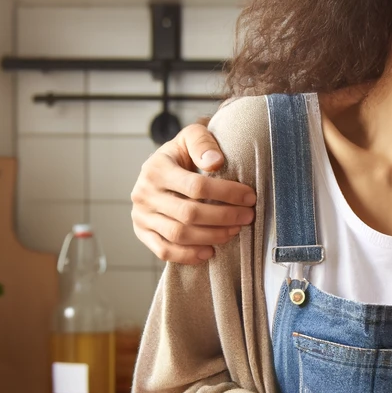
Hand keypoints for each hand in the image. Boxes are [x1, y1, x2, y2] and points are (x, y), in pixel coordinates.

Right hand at [130, 121, 256, 263]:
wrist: (159, 167)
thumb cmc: (182, 154)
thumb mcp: (191, 137)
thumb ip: (203, 143)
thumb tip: (216, 162)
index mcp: (156, 168)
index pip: (196, 187)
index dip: (227, 194)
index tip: (250, 197)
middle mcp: (144, 193)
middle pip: (189, 213)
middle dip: (224, 217)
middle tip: (247, 217)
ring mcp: (141, 215)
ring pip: (178, 234)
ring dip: (211, 236)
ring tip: (234, 231)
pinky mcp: (142, 232)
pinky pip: (164, 250)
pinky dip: (188, 255)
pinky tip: (210, 251)